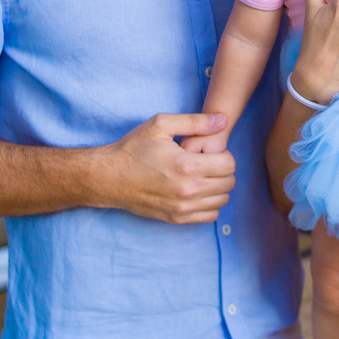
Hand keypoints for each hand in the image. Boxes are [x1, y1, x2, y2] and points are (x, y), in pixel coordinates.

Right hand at [102, 113, 235, 222]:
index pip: (229, 164)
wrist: (109, 177)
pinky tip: (197, 191)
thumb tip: (223, 120)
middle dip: (222, 169)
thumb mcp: (161, 125)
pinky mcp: (177, 219)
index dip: (223, 154)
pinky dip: (210, 203)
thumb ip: (195, 121)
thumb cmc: (133, 149)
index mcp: (187, 166)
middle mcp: (188, 190)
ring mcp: (183, 208)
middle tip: (207, 162)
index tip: (209, 151)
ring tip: (202, 176)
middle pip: (229, 183)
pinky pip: (210, 216)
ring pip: (223, 200)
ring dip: (218, 187)